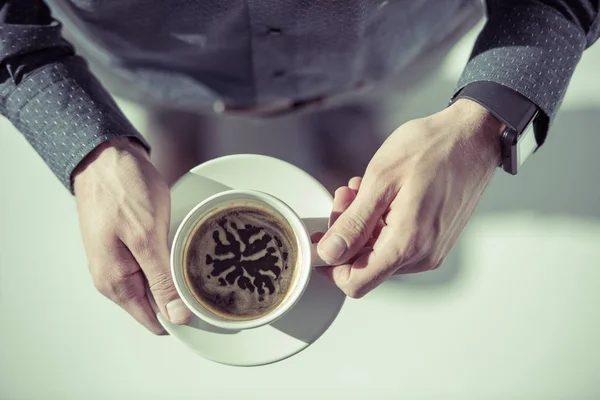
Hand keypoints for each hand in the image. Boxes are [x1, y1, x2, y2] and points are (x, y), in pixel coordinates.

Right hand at [73, 137, 191, 333]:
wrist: (106, 156)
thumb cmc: (122, 190)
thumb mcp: (146, 237)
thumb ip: (161, 280)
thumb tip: (176, 317)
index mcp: (115, 283)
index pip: (153, 322)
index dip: (181, 317)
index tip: (205, 303)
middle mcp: (114, 278)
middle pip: (156, 303)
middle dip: (181, 294)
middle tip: (208, 274)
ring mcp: (120, 261)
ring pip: (157, 282)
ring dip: (176, 273)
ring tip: (195, 254)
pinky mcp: (128, 245)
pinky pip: (153, 264)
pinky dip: (169, 258)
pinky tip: (181, 243)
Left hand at [316, 99, 505, 297]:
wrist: (474, 136)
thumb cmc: (432, 148)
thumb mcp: (380, 180)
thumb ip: (353, 223)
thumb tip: (329, 253)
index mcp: (407, 244)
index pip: (355, 283)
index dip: (330, 265)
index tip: (321, 237)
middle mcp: (422, 256)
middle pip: (365, 267)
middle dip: (346, 235)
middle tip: (346, 197)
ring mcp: (432, 250)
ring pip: (379, 254)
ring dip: (364, 226)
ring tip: (364, 190)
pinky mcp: (436, 240)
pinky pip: (398, 244)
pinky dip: (382, 224)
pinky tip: (382, 196)